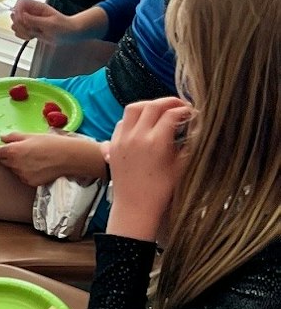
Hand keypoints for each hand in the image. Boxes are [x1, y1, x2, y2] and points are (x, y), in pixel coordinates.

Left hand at [0, 130, 104, 187]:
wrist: (68, 157)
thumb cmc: (50, 143)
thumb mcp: (31, 135)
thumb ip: (13, 137)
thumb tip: (2, 138)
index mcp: (12, 151)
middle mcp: (15, 165)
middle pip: (3, 161)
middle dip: (7, 156)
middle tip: (19, 150)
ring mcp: (22, 175)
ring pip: (13, 169)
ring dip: (17, 164)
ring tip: (32, 157)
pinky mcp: (30, 182)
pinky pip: (23, 176)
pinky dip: (26, 172)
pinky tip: (37, 166)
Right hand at [10, 0, 73, 43]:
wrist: (69, 34)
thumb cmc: (63, 27)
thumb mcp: (49, 24)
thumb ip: (34, 20)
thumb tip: (22, 16)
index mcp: (37, 7)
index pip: (20, 2)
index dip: (18, 11)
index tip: (23, 20)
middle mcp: (32, 13)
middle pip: (15, 14)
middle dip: (20, 24)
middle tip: (31, 29)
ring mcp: (30, 21)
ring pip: (16, 25)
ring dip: (22, 31)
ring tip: (34, 34)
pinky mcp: (30, 29)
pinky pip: (19, 32)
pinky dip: (24, 36)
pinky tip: (33, 37)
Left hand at [107, 95, 189, 238]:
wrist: (135, 206)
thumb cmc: (161, 190)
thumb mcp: (181, 167)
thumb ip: (189, 145)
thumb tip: (196, 128)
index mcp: (155, 142)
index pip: (171, 115)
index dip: (184, 110)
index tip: (192, 112)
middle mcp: (136, 136)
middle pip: (151, 106)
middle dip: (167, 102)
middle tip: (179, 105)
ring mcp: (121, 139)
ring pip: (132, 109)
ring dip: (148, 105)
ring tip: (160, 110)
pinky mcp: (112, 144)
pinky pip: (121, 122)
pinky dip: (133, 118)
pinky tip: (142, 124)